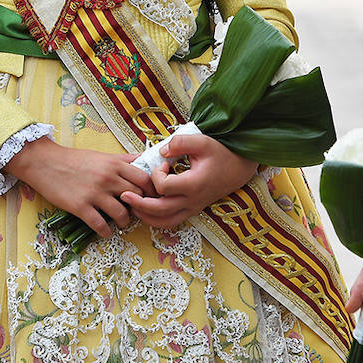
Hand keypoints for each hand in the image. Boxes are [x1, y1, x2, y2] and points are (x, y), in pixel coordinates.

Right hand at [5, 138, 152, 238]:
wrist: (44, 163)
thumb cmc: (73, 159)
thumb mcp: (101, 155)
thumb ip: (122, 160)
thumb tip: (143, 161)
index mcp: (114, 164)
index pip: (144, 179)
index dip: (150, 190)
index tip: (149, 197)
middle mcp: (108, 178)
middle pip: (136, 197)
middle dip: (139, 207)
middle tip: (136, 212)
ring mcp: (94, 193)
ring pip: (122, 214)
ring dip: (124, 222)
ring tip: (121, 222)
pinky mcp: (80, 207)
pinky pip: (100, 225)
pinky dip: (106, 232)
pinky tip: (105, 231)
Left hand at [120, 134, 257, 229]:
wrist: (238, 168)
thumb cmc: (220, 153)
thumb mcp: (202, 141)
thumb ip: (180, 143)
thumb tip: (161, 151)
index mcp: (194, 184)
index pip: (164, 187)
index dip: (156, 175)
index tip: (161, 164)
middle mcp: (192, 200)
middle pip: (159, 210)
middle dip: (139, 204)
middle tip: (124, 194)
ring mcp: (192, 208)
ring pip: (164, 222)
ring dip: (146, 216)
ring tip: (132, 205)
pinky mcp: (192, 210)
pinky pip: (171, 221)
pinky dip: (156, 219)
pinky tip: (147, 208)